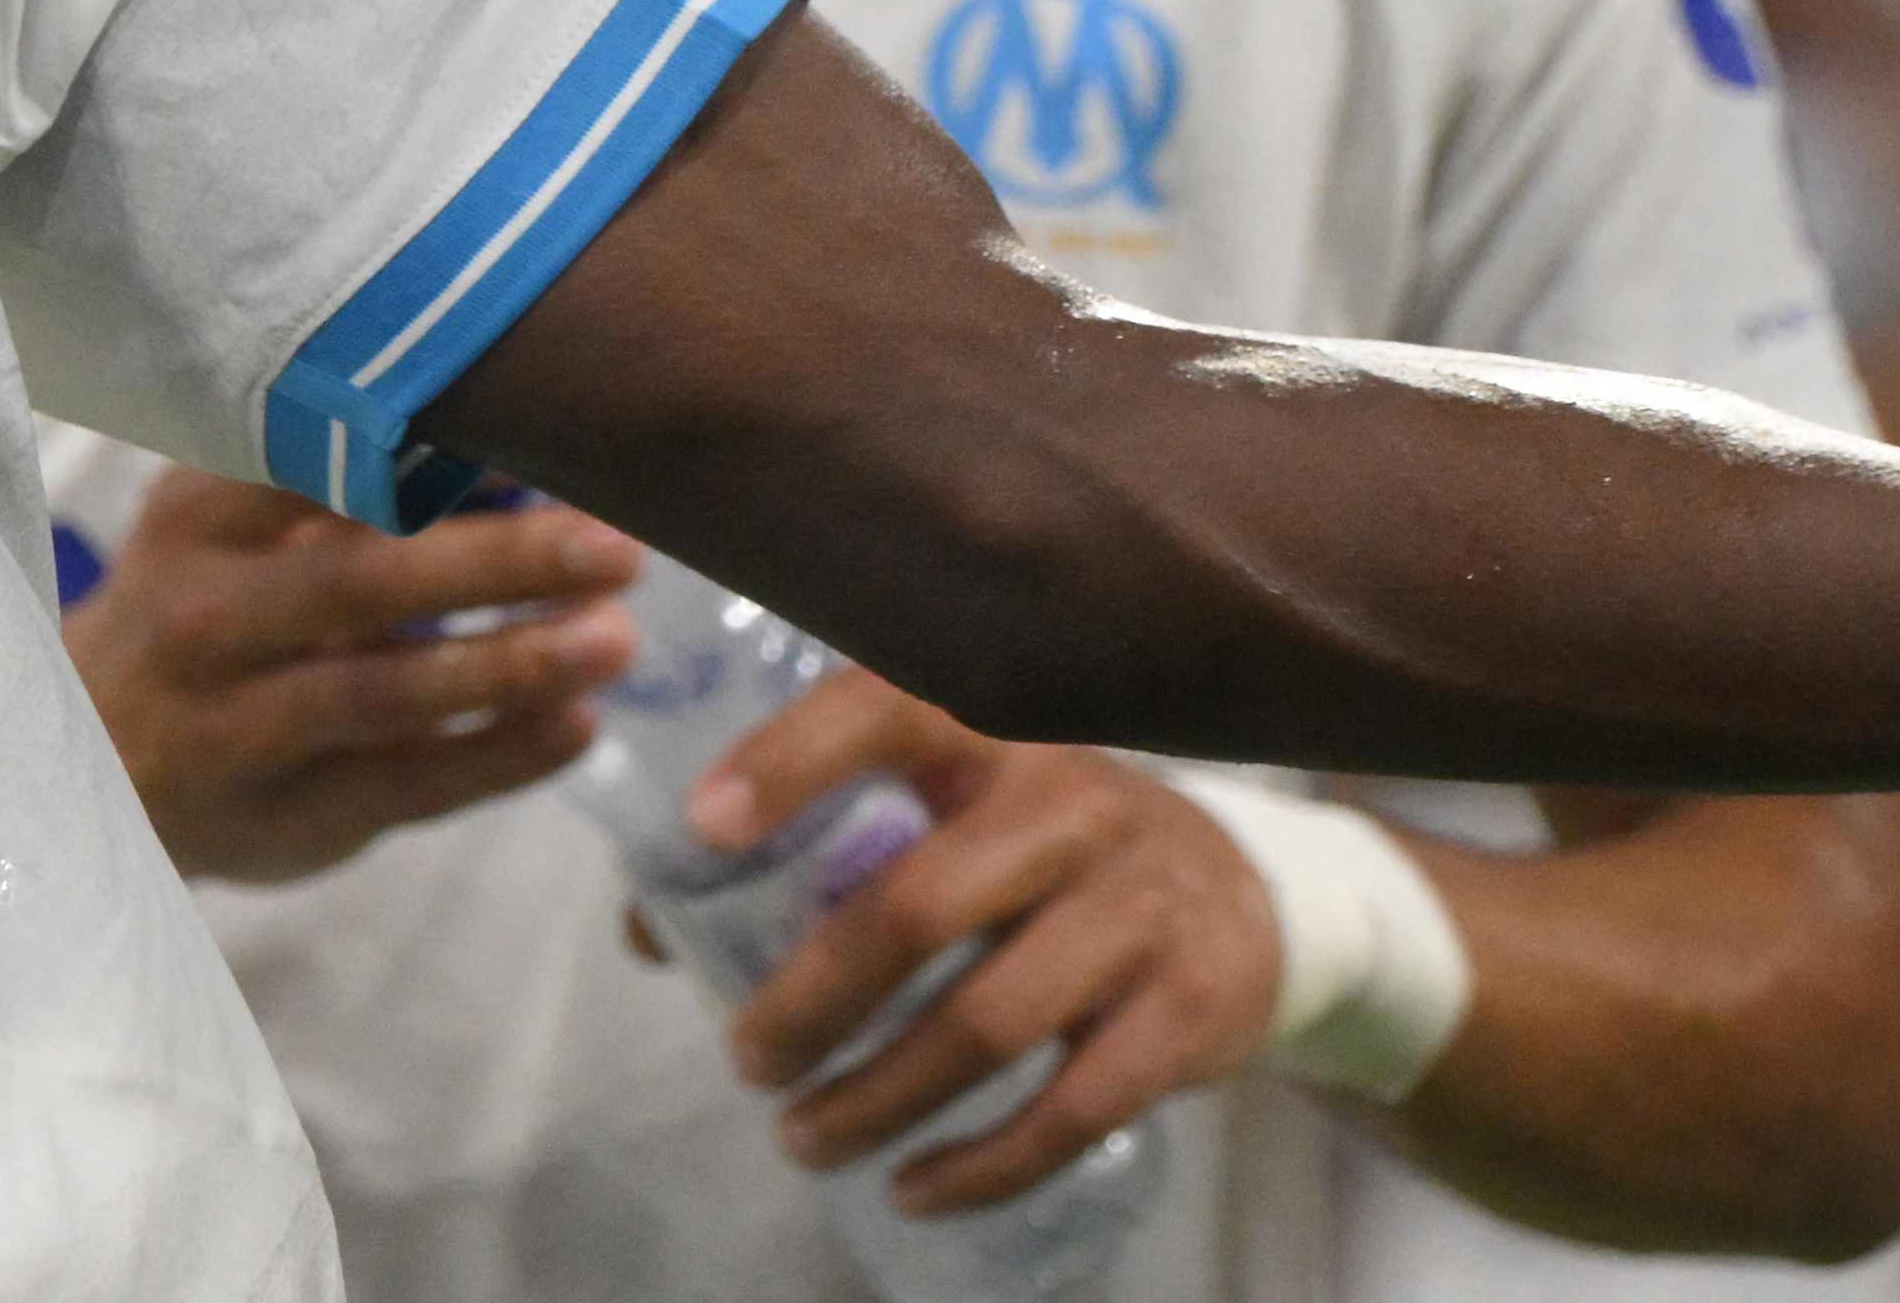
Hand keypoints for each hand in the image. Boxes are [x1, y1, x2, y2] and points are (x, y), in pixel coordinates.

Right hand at [65, 467, 641, 884]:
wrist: (93, 767)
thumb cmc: (195, 612)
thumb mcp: (223, 530)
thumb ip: (336, 491)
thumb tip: (510, 448)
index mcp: (196, 520)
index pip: (310, 470)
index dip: (429, 452)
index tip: (541, 432)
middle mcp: (206, 617)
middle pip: (360, 582)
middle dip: (497, 562)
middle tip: (616, 545)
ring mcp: (240, 726)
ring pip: (386, 693)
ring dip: (510, 665)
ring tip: (615, 639)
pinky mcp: (290, 816)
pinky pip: (409, 787)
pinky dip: (498, 758)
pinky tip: (577, 727)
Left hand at [690, 673, 1277, 1208]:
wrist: (1246, 894)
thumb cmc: (1040, 847)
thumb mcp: (948, 809)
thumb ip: (813, 845)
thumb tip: (652, 932)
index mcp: (990, 734)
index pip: (888, 710)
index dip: (793, 760)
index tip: (705, 828)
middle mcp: (1069, 803)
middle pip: (918, 906)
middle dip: (813, 999)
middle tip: (746, 1060)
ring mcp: (1138, 906)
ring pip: (986, 1021)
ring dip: (878, 1098)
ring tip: (801, 1139)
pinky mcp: (1189, 1008)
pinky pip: (1071, 1106)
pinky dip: (982, 1164)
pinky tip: (915, 1188)